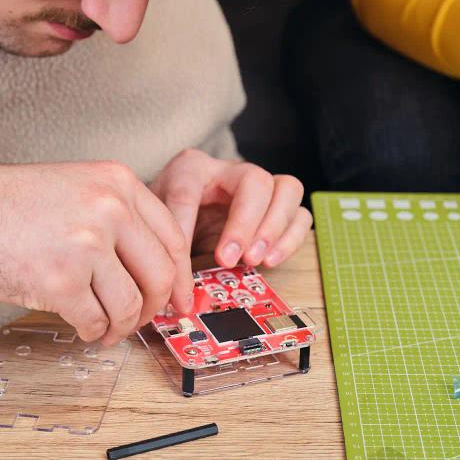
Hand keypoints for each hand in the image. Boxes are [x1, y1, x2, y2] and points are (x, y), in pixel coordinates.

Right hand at [0, 163, 193, 343]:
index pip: (171, 235)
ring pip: (131, 304)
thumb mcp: (70, 187)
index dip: (181, 275)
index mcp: (115, 181)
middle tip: (144, 322)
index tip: (180, 299)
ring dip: (122, 326)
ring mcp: (84, 245)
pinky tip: (85, 329)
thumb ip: (113, 215)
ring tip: (106, 328)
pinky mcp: (59, 282)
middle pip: (161, 274)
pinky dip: (94, 333)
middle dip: (156, 308)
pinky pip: (96, 321)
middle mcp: (107, 208)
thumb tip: (150, 266)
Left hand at [149, 149, 311, 268]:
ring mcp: (262, 185)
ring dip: (274, 229)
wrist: (183, 215)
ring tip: (255, 260)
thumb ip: (165, 248)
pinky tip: (270, 260)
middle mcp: (230, 169)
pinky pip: (300, 214)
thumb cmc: (171, 220)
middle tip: (229, 258)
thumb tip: (176, 290)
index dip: (185, 229)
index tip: (182, 268)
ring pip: (288, 189)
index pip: (188, 193)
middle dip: (243, 224)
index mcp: (190, 168)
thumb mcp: (158, 228)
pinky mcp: (280, 206)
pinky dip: (290, 239)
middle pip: (254, 180)